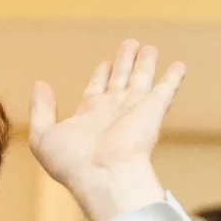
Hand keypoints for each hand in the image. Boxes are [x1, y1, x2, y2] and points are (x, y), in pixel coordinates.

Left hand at [28, 40, 184, 220]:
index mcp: (89, 115)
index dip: (101, 75)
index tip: (105, 63)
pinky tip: (179, 65)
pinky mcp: (153, 110)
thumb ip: (40, 110)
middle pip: (120, 79)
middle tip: (130, 44)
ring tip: (150, 48)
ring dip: (146, 63)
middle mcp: (113, 111)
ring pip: (141, 78)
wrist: (103, 176)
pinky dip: (173, 77)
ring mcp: (134, 109)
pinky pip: (166, 89)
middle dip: (124, 62)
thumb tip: (40, 84)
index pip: (97, 89)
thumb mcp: (43, 136)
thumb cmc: (72, 163)